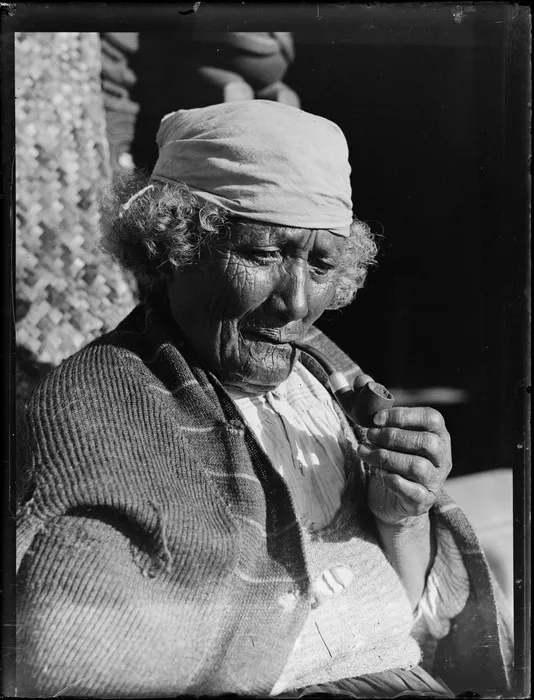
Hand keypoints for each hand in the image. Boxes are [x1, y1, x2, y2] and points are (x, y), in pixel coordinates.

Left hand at [357, 407, 451, 526]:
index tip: (376, 418)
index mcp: (437, 434)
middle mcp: (442, 457)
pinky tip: (378, 473)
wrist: (389, 499)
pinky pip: (413, 492)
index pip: (432, 418)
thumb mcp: (382, 430)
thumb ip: (372, 403)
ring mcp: (435, 481)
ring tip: (363, 452)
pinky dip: (394, 481)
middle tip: (369, 436)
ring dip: (385, 457)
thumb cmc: (389, 456)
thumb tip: (360, 379)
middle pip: (427, 442)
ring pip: (418, 466)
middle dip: (393, 437)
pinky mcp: (423, 501)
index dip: (404, 416)